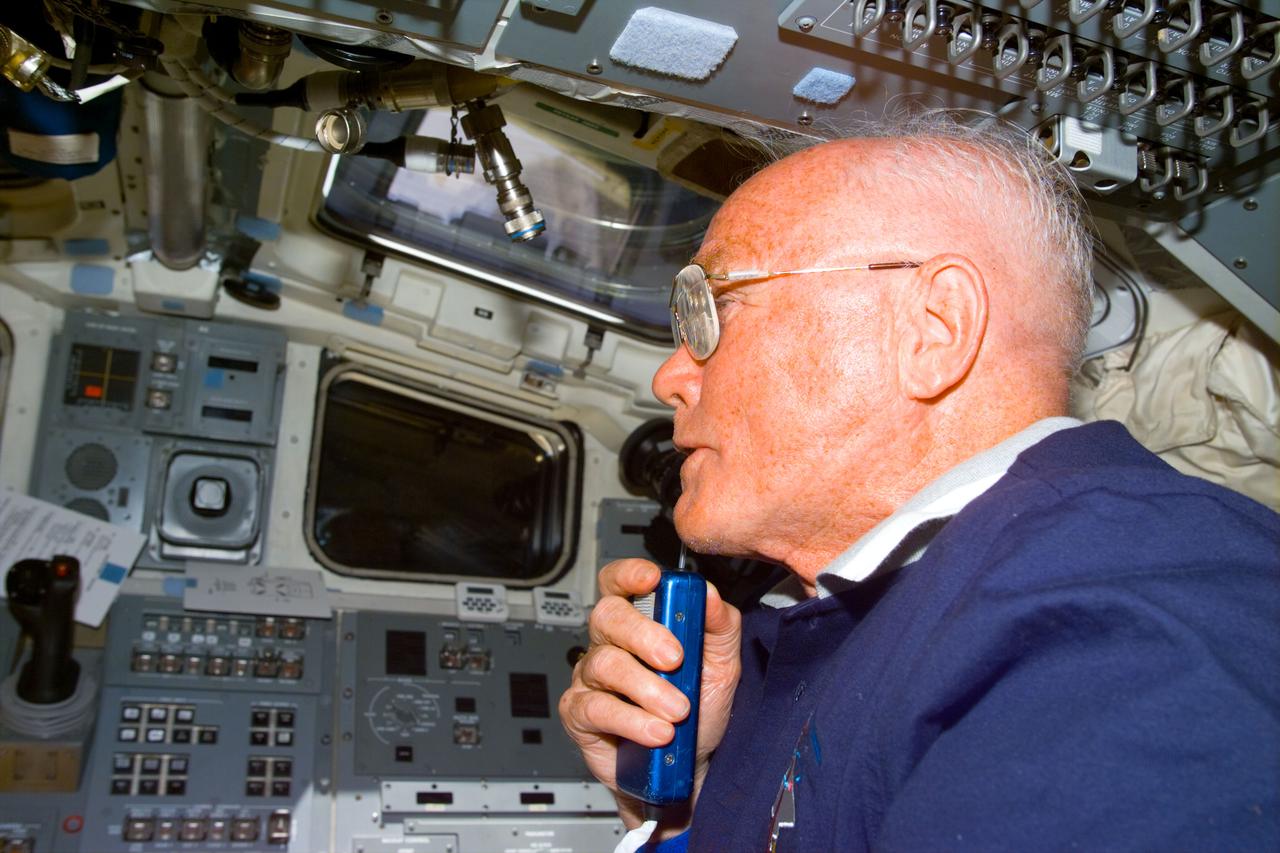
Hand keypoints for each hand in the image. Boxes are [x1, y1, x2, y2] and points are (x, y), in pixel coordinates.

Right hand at [559, 558, 741, 834]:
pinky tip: (656, 732)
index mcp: (640, 623)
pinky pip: (596, 708)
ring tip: (677, 711)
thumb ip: (720, 627)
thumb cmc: (698, 712)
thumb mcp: (721, 667)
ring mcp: (591, 679)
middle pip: (608, 616)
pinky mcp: (580, 715)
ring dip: (647, 688)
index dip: (629, 574)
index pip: (619, 584)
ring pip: (605, 664)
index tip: (651, 579)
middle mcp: (610, 644)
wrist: (688, 768)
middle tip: (674, 659)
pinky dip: (631, 721)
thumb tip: (710, 595)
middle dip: (643, 634)